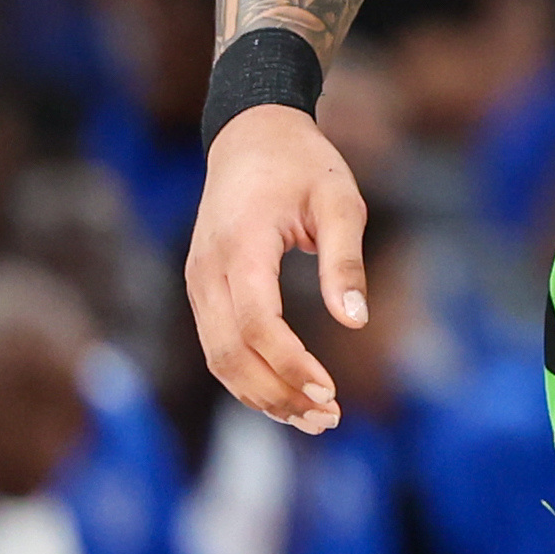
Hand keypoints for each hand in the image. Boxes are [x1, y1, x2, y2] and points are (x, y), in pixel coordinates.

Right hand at [188, 101, 366, 429]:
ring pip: (217, 358)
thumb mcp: (339, 197)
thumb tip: (355, 321)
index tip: (329, 391)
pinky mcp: (202, 290)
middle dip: (277, 394)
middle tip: (329, 417)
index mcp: (241, 244)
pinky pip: (217, 346)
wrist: (250, 134)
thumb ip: (345, 257)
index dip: (289, 364)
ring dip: (261, 396)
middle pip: (228, 353)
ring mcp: (198, 281)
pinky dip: (248, 378)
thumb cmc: (302, 163)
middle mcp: (207, 269)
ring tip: (314, 419)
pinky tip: (287, 396)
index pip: (255, 322)